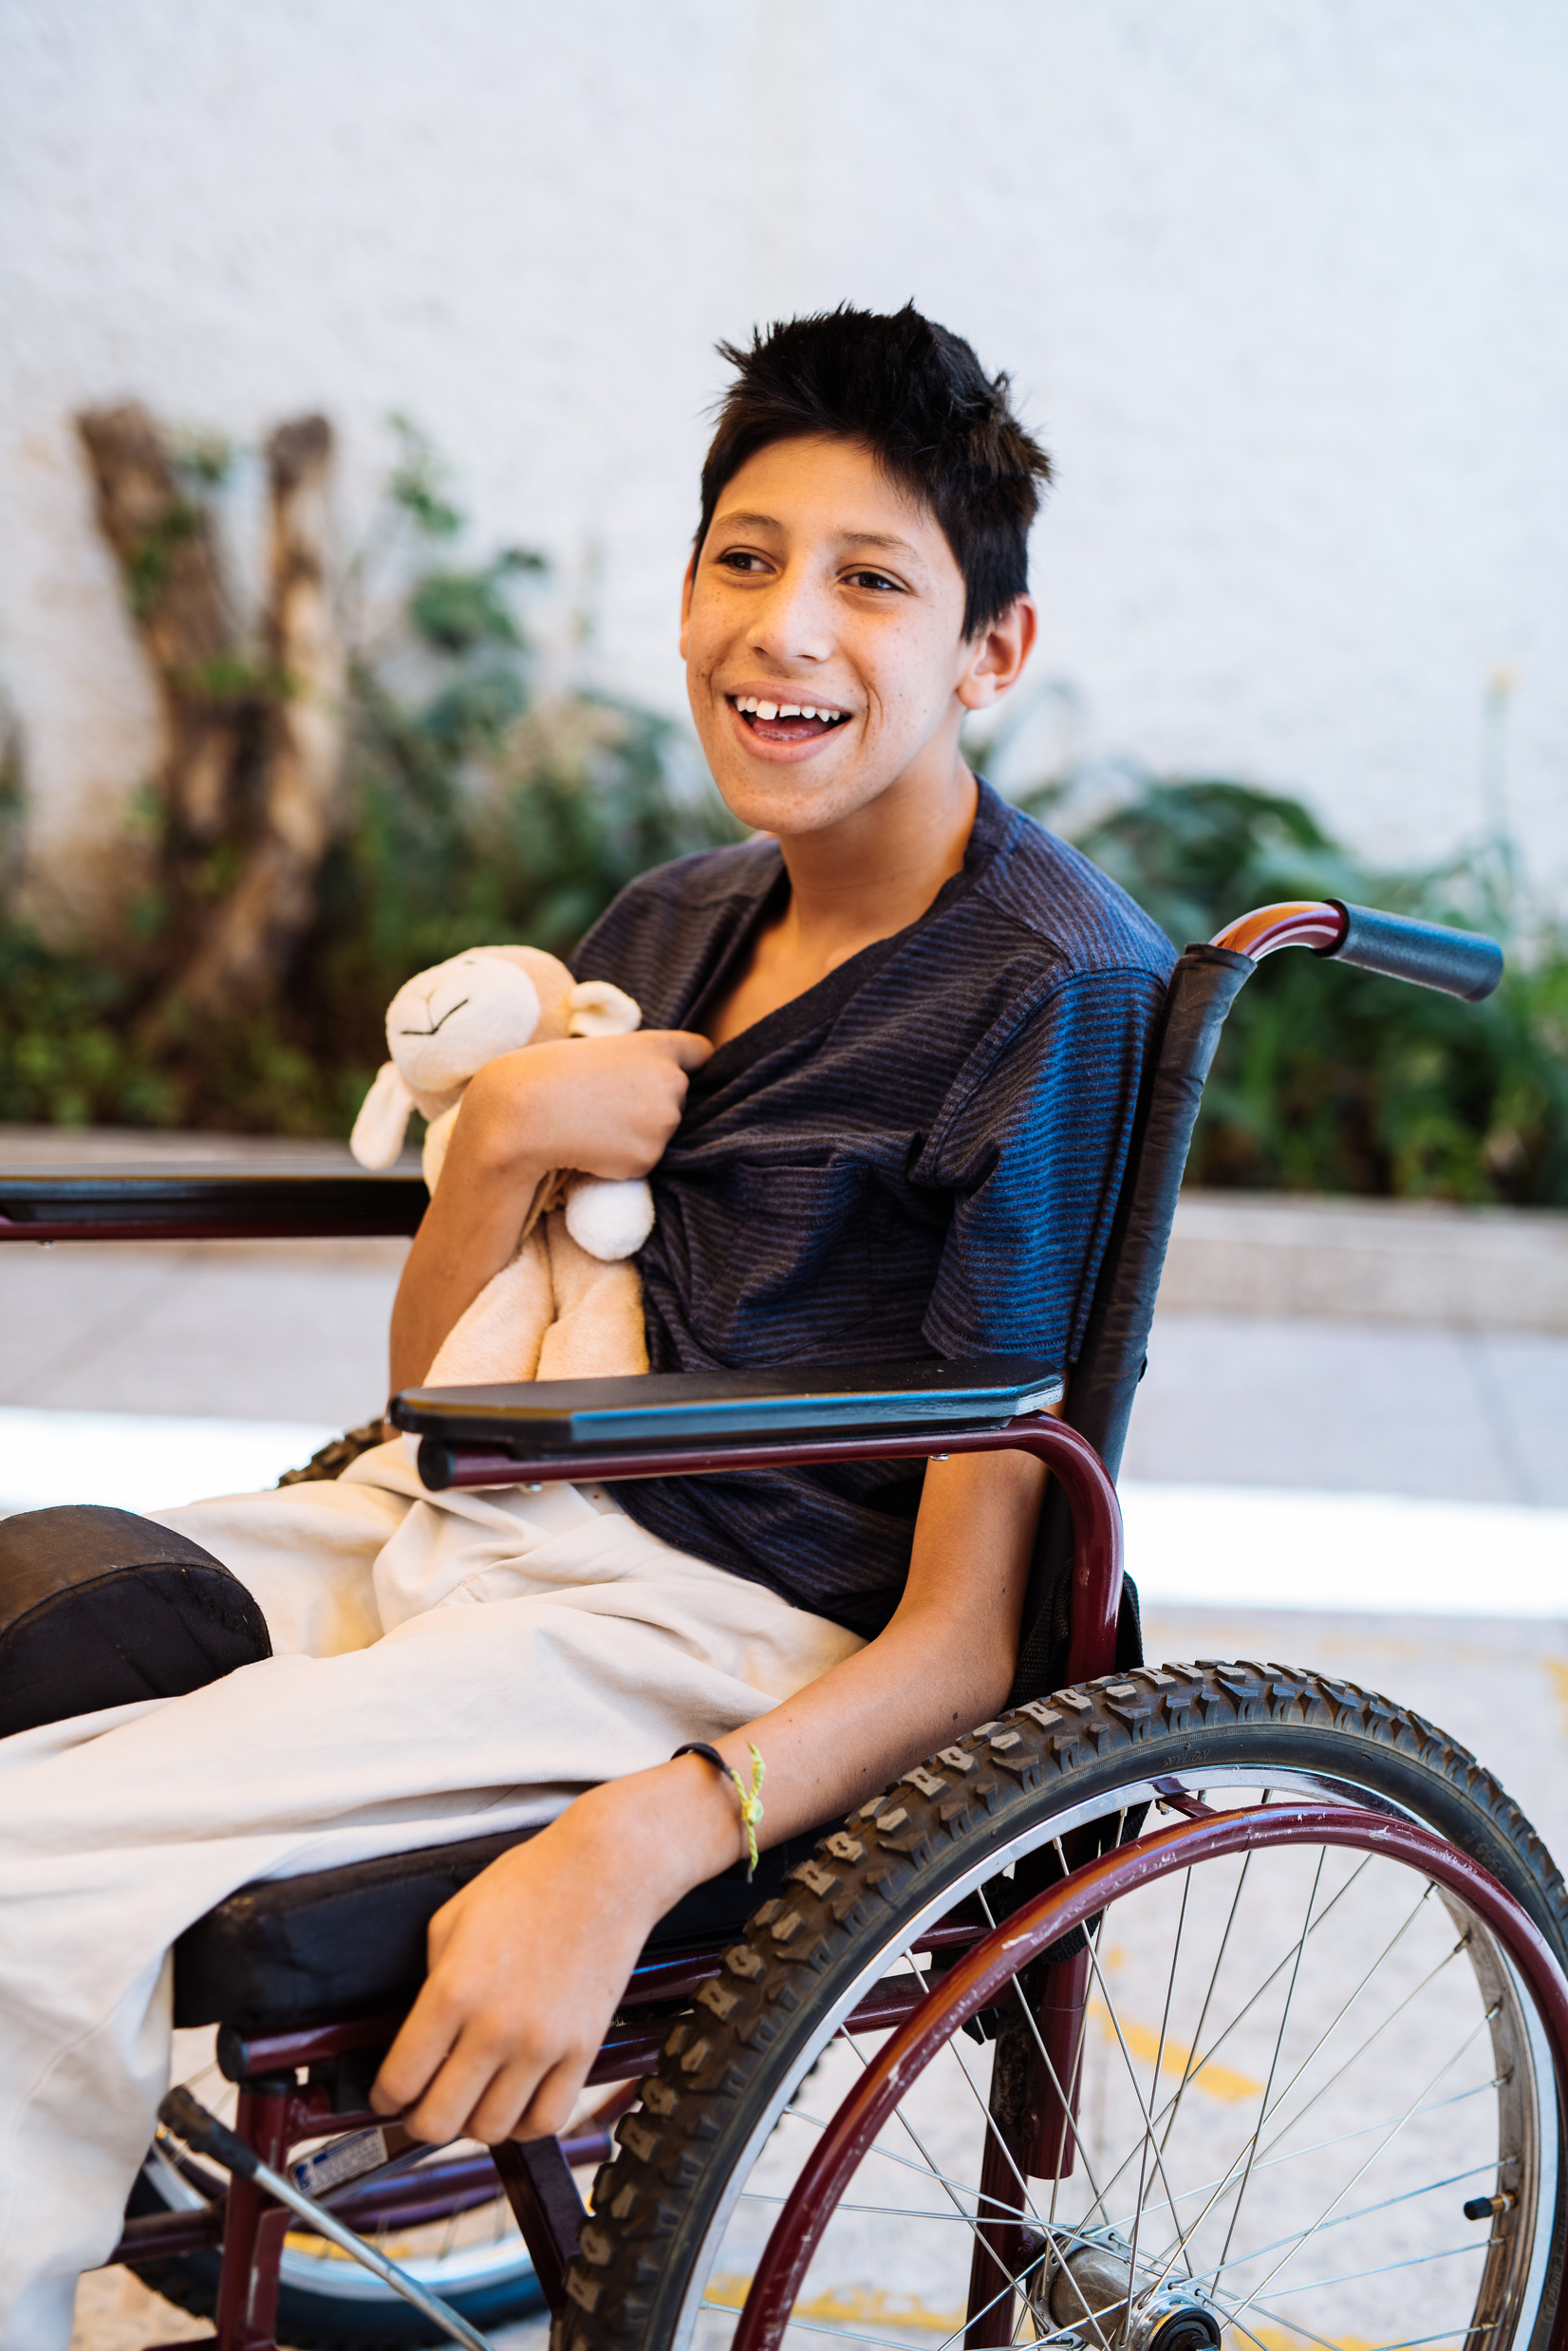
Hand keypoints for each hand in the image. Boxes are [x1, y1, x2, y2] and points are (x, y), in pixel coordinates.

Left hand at [371, 1763, 740, 2143]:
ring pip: (492, 2130)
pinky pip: (547, 2119)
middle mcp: (495, 2027)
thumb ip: (430, 1983)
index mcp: (452, 1991)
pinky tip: (517, 2101)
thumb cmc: (531, 1883)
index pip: (400, 2082)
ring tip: (473, 2099)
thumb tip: (422, 2035)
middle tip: (423, 2106)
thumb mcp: (452, 1919)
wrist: (605, 1871)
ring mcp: (542, 2044)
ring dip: (473, 2124)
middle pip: (439, 2123)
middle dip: (421, 2121)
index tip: (389, 2094)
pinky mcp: (583, 2049)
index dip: (384, 2097)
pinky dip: (525, 2124)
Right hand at [454, 1029, 711, 1187]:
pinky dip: (622, 1159)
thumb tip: (654, 1089)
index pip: (702, 1052)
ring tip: (594, 1124)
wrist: (525, 1113)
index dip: (696, 1065)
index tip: (689, 1073)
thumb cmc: (550, 1075)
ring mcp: (665, 1121)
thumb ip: (635, 1064)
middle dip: (654, 1104)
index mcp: (658, 1047)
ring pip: (661, 1132)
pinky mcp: (649, 1156)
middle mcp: (672, 1082)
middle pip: (680, 1097)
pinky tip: (593, 1146)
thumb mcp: (598, 1051)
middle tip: (609, 1105)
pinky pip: (642, 1160)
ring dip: (637, 1134)